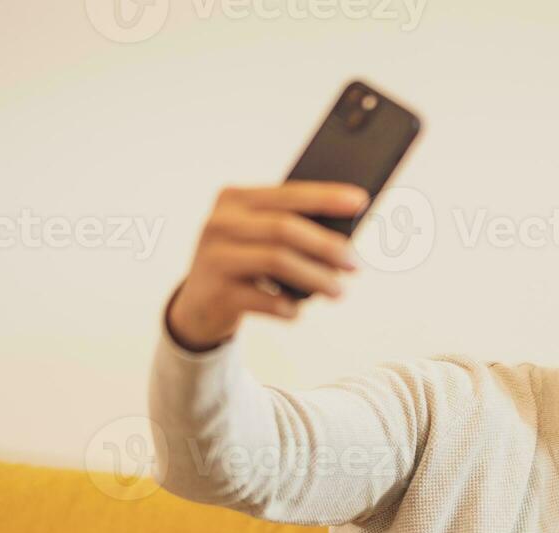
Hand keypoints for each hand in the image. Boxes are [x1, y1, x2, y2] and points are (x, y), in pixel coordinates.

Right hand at [167, 181, 368, 350]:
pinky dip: (288, 307)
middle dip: (327, 245)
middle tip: (355, 264)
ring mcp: (215, 258)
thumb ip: (291, 229)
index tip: (361, 201)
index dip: (326, 197)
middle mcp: (220, 223)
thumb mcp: (258, 238)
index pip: (288, 194)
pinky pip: (265, 300)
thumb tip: (346, 240)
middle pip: (285, 228)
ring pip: (277, 261)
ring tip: (338, 291)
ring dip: (316, 278)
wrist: (197, 306)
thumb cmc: (243, 265)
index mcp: (234, 199)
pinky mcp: (216, 293)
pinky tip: (296, 311)